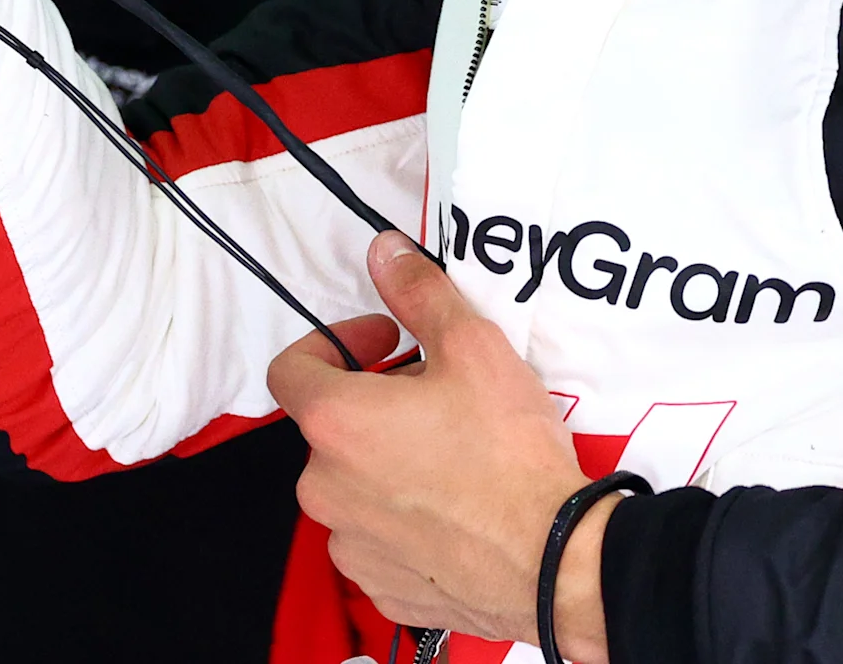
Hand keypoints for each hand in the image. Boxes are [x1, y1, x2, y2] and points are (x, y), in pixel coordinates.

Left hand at [269, 232, 615, 659]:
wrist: (552, 560)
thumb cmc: (507, 452)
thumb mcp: (472, 348)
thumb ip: (418, 294)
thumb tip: (384, 253)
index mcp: (335, 424)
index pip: (290, 369)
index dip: (337, 342)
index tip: (388, 342)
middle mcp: (324, 488)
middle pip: (334, 429)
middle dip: (379, 404)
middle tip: (442, 396)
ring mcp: (350, 545)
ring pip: (357, 486)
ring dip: (391, 463)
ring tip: (456, 456)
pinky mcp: (381, 588)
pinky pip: (381, 539)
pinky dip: (408, 519)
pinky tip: (458, 509)